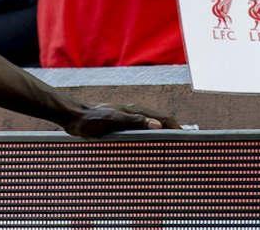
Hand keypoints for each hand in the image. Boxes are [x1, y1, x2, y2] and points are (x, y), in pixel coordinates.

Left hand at [63, 103, 181, 137]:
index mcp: (136, 111)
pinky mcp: (121, 125)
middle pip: (159, 121)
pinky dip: (150, 137)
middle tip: (181, 144)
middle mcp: (135, 113)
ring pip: (151, 126)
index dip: (175, 127)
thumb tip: (158, 124)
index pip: (163, 118)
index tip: (185, 137)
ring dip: (162, 134)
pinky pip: (141, 131)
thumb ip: (134, 121)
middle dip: (172, 130)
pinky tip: (148, 146)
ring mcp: (128, 119)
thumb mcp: (113, 120)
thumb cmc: (91, 119)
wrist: (74, 117)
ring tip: (169, 146)